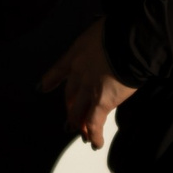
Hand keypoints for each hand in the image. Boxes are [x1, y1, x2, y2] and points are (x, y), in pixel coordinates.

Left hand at [41, 21, 136, 148]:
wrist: (130, 40)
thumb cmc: (121, 29)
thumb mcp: (102, 29)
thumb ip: (100, 40)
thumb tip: (107, 41)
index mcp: (77, 54)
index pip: (60, 69)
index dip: (50, 80)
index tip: (42, 88)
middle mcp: (79, 73)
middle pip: (70, 95)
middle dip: (69, 107)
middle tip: (68, 119)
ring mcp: (89, 89)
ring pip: (78, 111)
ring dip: (79, 124)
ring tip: (80, 134)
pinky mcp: (102, 101)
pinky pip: (95, 123)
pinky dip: (94, 134)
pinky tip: (95, 143)